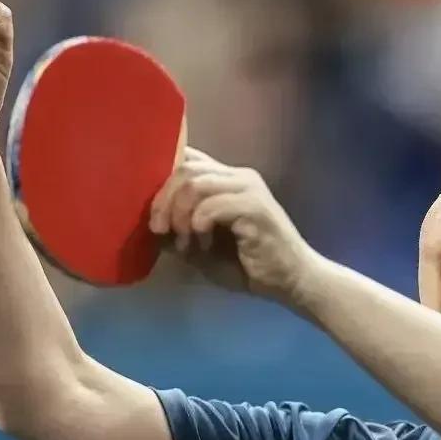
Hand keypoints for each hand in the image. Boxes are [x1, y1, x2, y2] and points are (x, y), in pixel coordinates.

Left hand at [149, 148, 321, 305]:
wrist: (291, 281)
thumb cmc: (248, 266)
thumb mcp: (201, 248)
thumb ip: (178, 230)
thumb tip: (149, 222)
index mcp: (226, 179)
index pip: (186, 157)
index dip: (160, 178)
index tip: (152, 212)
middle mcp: (238, 176)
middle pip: (185, 167)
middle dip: (163, 199)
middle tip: (159, 230)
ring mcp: (248, 188)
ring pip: (194, 183)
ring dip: (179, 214)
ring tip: (183, 241)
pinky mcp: (255, 207)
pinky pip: (211, 206)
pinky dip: (198, 227)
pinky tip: (203, 245)